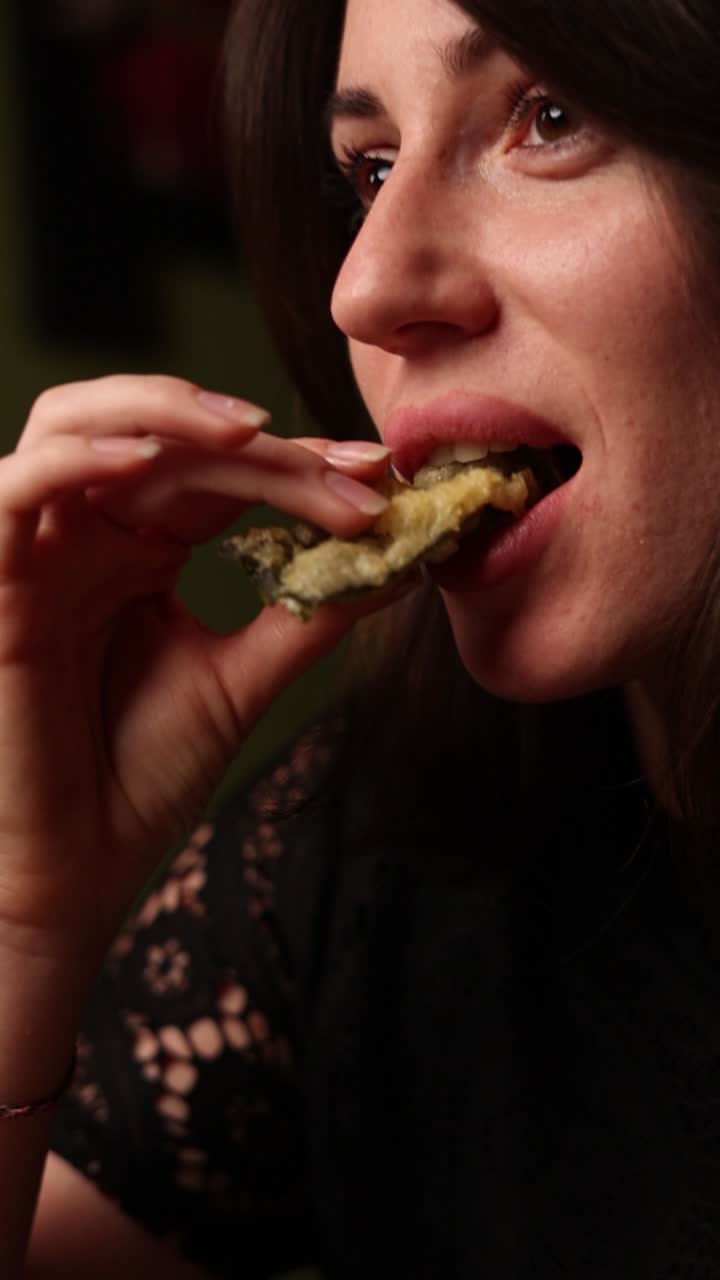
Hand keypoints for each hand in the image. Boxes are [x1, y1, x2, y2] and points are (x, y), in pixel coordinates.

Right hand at [0, 375, 391, 966]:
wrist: (81, 870)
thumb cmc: (144, 777)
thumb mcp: (243, 679)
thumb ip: (308, 612)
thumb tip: (398, 557)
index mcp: (142, 550)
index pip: (220, 474)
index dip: (298, 465)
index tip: (379, 479)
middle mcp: (90, 536)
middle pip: (168, 440)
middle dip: (262, 448)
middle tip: (346, 474)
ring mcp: (41, 552)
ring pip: (74, 423)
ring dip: (164, 413)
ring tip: (252, 434)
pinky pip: (15, 489)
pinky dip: (79, 458)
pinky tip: (150, 462)